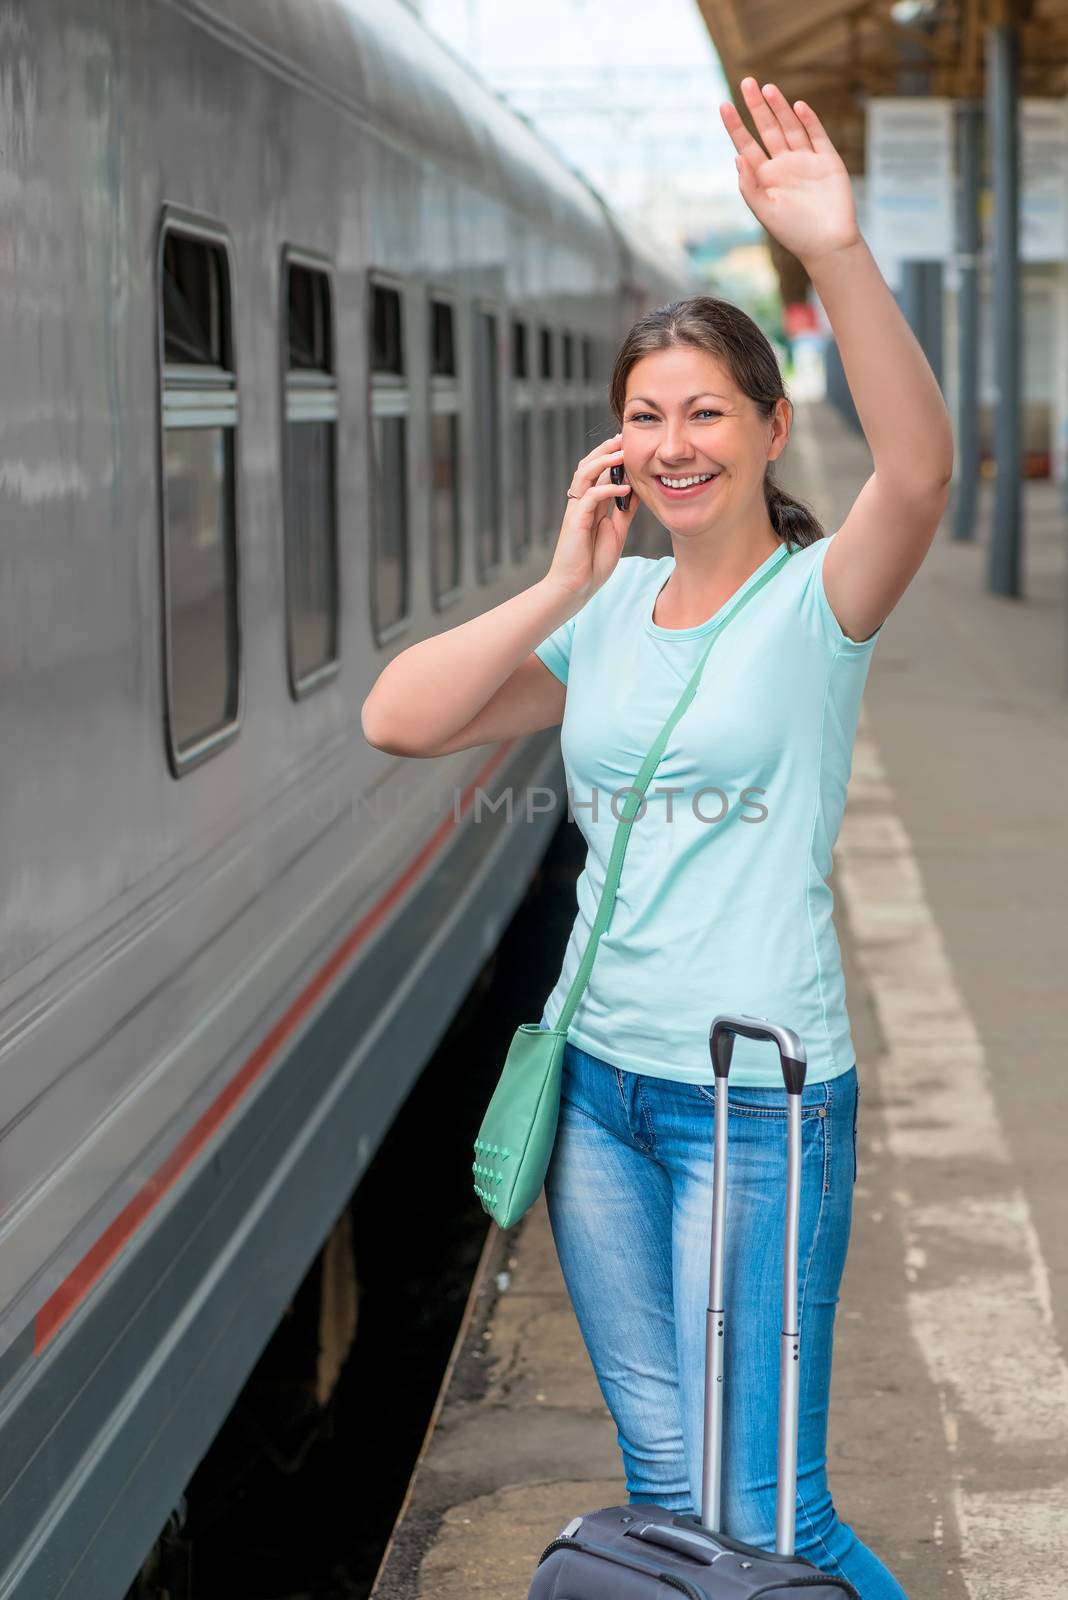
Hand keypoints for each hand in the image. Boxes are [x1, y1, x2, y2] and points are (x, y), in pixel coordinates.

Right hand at [545, 434, 637, 600]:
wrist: (576, 586)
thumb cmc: (593, 562)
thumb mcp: (617, 531)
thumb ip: (624, 511)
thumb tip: (637, 490)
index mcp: (591, 505)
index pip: (598, 473)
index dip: (610, 457)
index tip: (627, 444)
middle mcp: (581, 503)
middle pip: (588, 466)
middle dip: (604, 450)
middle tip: (622, 438)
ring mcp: (577, 511)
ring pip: (584, 475)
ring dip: (603, 462)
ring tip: (622, 453)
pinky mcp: (576, 521)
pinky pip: (591, 497)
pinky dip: (608, 489)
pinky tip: (625, 489)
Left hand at [719, 80, 859, 266]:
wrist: (828, 244)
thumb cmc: (794, 233)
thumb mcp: (765, 212)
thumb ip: (749, 186)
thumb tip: (737, 157)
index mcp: (765, 177)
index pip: (746, 145)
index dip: (735, 125)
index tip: (723, 104)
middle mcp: (784, 165)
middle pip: (767, 129)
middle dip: (756, 107)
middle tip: (746, 82)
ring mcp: (806, 160)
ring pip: (790, 127)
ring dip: (779, 108)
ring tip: (767, 88)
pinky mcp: (827, 161)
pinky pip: (816, 135)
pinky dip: (808, 120)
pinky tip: (797, 106)